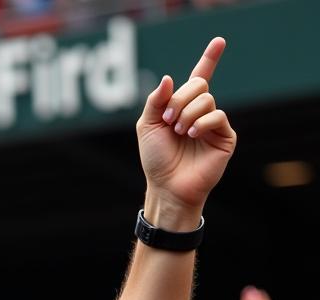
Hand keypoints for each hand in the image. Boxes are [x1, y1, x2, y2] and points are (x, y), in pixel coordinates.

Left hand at [137, 38, 235, 224]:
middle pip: (199, 85)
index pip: (199, 78)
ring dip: (188, 114)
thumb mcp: (148, 126)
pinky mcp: (224, 136)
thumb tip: (169, 78)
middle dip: (180, 99)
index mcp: (183, 107)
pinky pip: (217, 115)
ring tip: (180, 132)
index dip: (209, 59)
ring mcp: (213, 124)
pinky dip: (201, 122)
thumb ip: (156, 101)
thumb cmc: (156, 159)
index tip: (219, 41)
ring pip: (206, 99)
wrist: (166, 186)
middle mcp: (200, 112)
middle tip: (170, 121)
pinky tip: (192, 134)